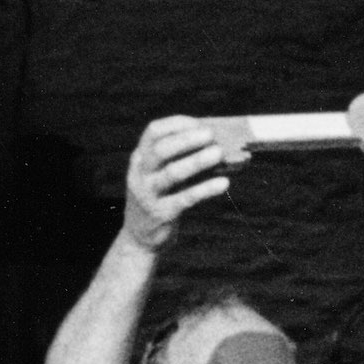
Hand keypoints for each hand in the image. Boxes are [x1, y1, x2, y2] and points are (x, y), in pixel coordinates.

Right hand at [123, 118, 232, 255]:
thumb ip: (181, 159)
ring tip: (219, 153)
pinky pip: (185, 199)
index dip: (177, 124)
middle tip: (211, 135)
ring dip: (197, 161)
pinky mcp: (160, 215)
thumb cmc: (160, 199)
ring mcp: (147, 195)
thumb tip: (218, 143)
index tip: (200, 123)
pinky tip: (224, 183)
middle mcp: (139, 174)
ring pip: (172, 174)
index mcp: (139, 158)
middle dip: (186, 140)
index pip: (153, 132)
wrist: (139, 239)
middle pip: (160, 150)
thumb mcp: (161, 176)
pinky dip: (205, 189)